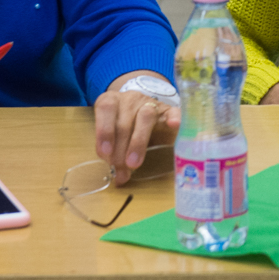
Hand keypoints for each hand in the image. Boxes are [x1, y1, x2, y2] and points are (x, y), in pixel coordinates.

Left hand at [95, 71, 180, 185]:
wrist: (145, 113)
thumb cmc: (126, 128)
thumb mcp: (114, 138)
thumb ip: (114, 154)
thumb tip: (119, 179)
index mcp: (112, 101)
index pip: (106, 109)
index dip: (104, 130)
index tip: (105, 153)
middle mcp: (130, 100)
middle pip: (125, 122)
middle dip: (121, 149)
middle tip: (121, 170)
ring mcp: (150, 103)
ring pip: (145, 117)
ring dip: (138, 142)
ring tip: (134, 163)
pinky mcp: (169, 110)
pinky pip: (173, 111)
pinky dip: (174, 117)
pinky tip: (174, 125)